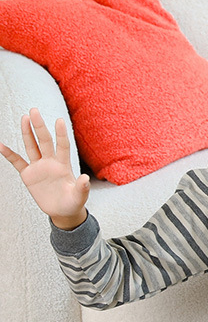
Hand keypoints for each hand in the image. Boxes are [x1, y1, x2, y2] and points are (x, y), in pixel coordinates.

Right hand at [0, 108, 88, 229]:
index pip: (62, 146)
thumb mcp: (79, 197)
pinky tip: (1, 145)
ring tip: (24, 118)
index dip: (61, 134)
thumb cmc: (73, 202)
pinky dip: (9, 154)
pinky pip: (17, 162)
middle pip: (44, 141)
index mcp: (64, 165)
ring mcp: (39, 167)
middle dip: (39, 126)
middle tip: (34, 110)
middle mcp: (51, 163)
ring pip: (32, 147)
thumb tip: (85, 179)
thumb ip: (82, 188)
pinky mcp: (29, 175)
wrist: (63, 211)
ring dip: (27, 133)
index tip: (60, 120)